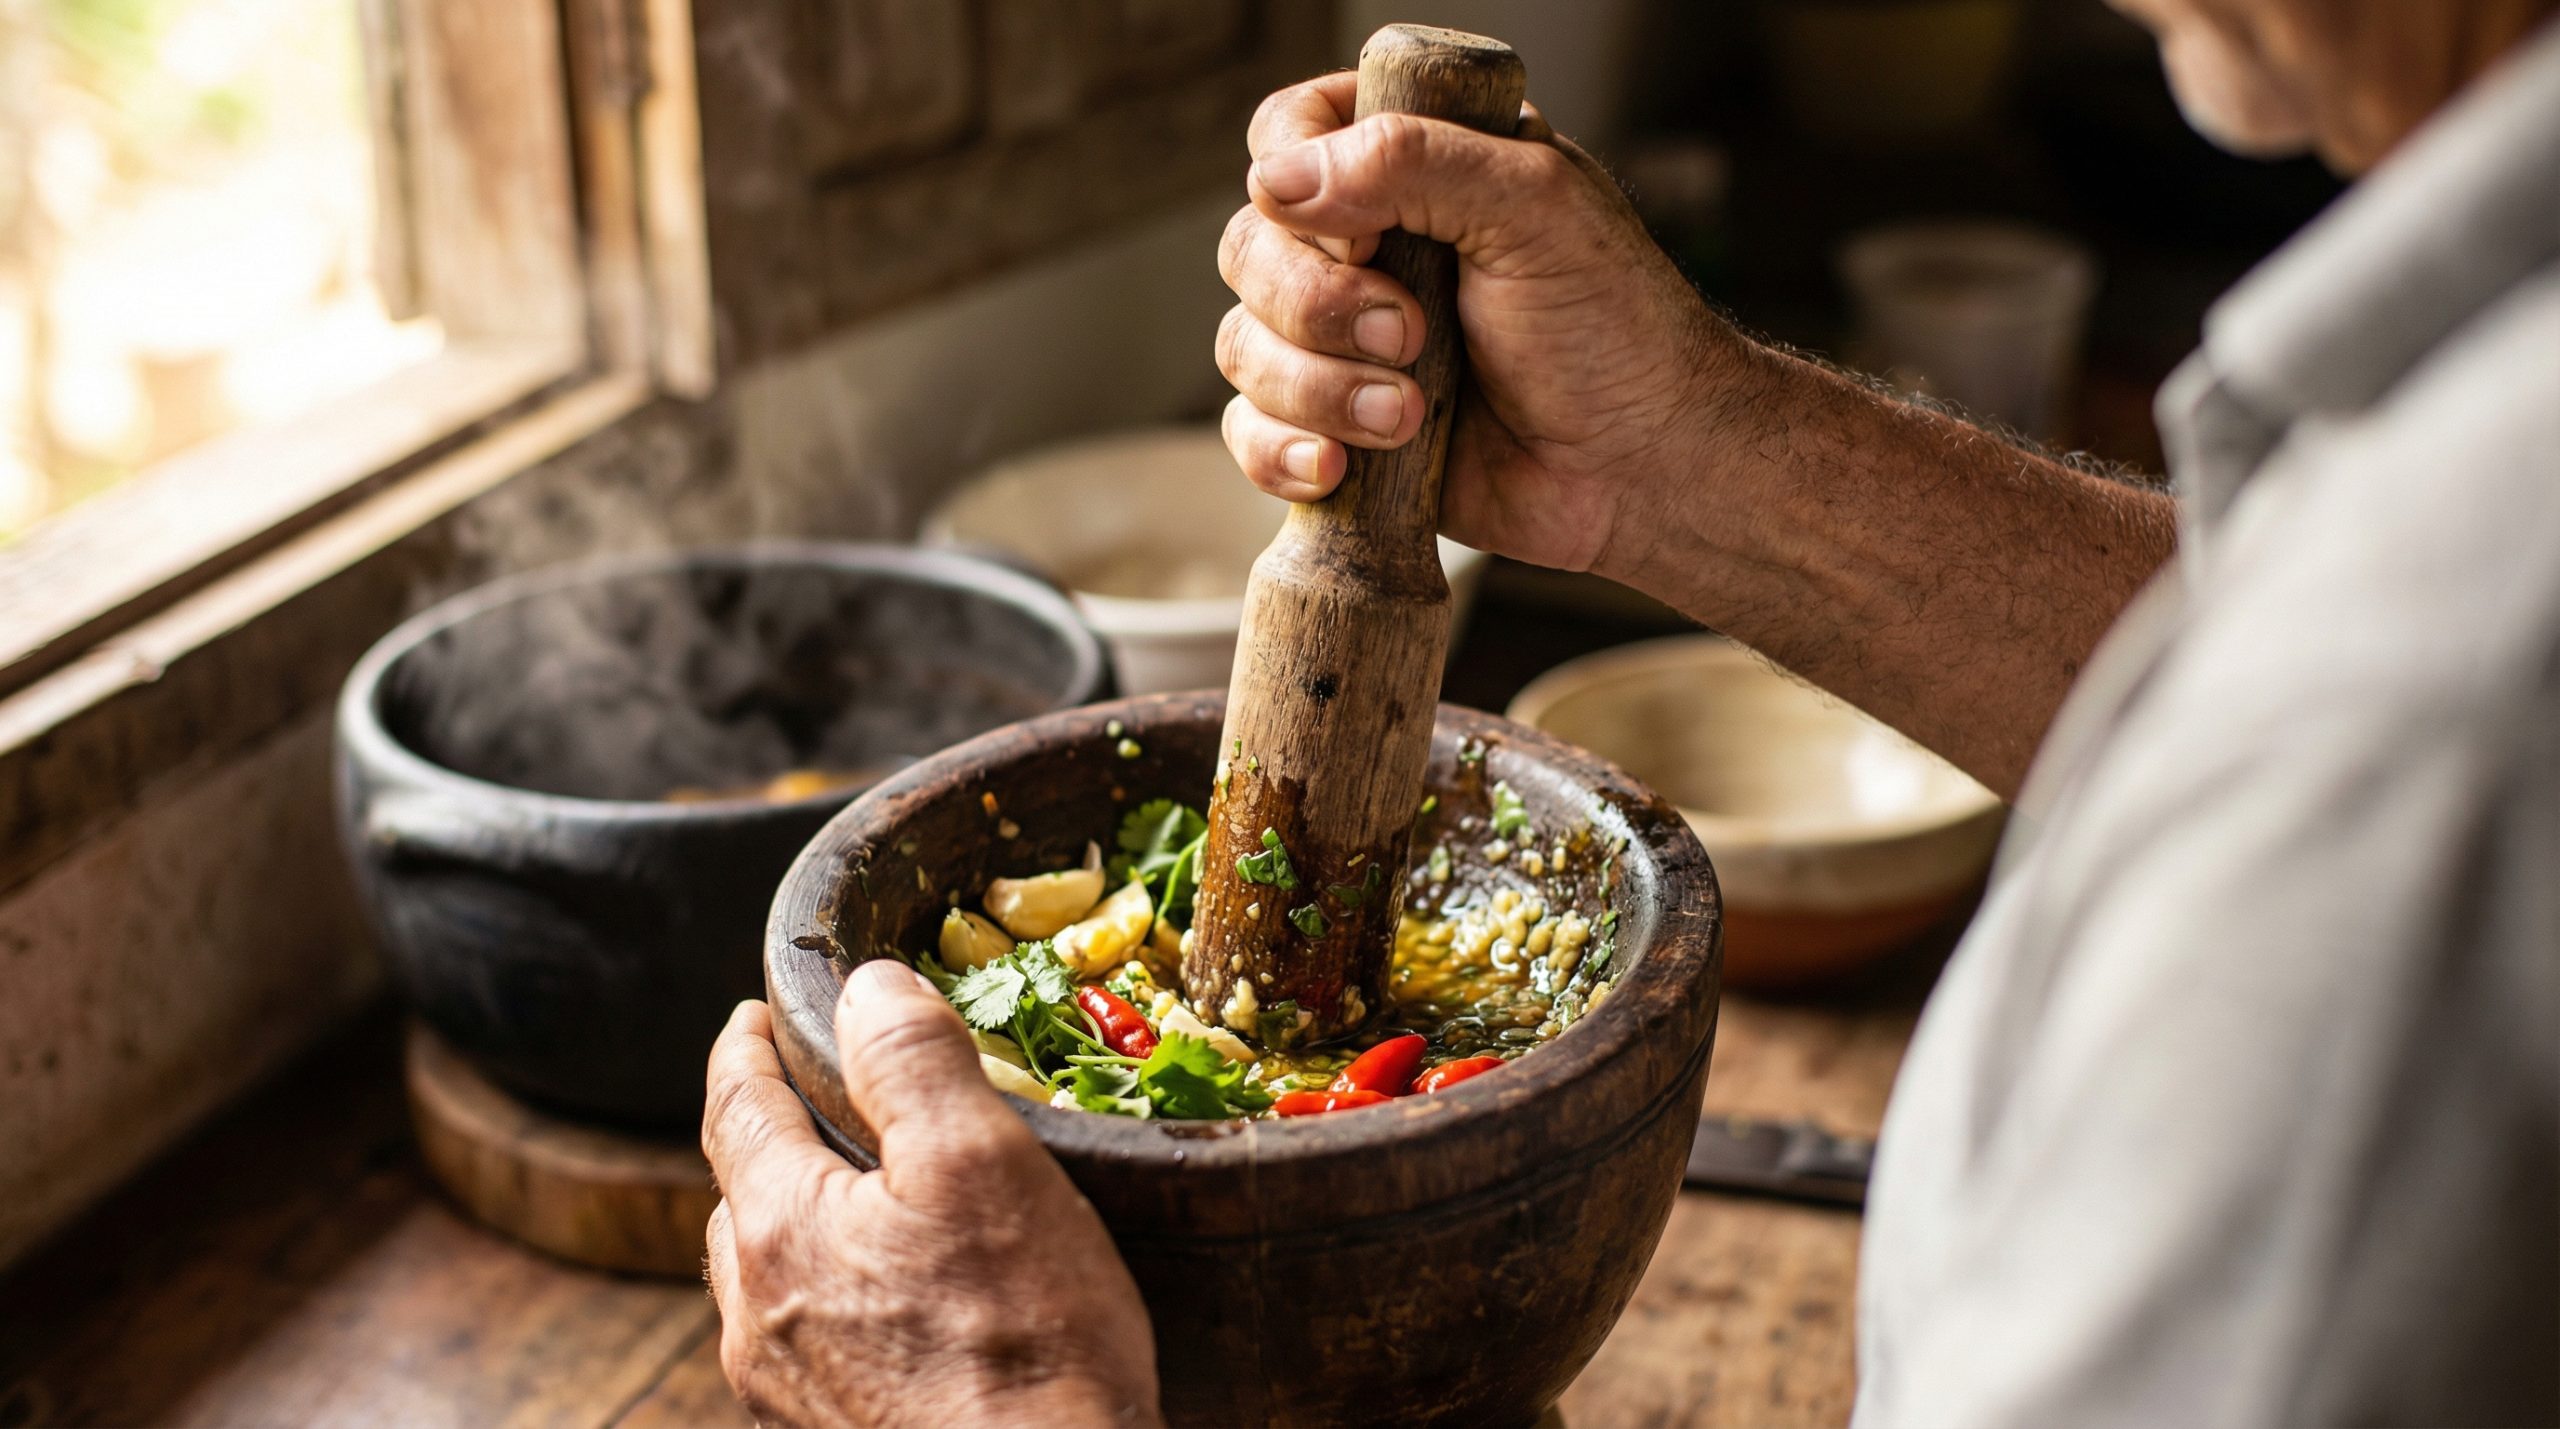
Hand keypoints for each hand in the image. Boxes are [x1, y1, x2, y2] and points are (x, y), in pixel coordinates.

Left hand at [701, 965, 1160, 1427]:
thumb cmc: (1023, 1342)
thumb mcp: (980, 1162)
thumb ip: (910, 1058)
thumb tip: (866, 986)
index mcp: (779, 1228)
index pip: (734, 1106)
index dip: (743, 1047)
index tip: (753, 1014)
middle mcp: (758, 1319)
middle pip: (741, 1198)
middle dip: (770, 1140)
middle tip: (814, 1101)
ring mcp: (787, 1395)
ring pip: (770, 1282)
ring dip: (799, 1229)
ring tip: (857, 1204)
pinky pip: (812, 1348)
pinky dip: (836, 1303)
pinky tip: (895, 1313)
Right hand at [1214, 72, 1729, 575]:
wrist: (1643, 468)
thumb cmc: (1615, 329)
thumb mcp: (1534, 208)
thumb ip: (1412, 162)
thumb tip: (1277, 180)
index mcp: (1417, 164)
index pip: (1291, 134)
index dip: (1300, 187)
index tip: (1368, 237)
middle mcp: (1369, 245)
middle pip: (1249, 246)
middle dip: (1315, 305)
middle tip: (1410, 335)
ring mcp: (1344, 342)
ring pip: (1242, 345)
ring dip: (1318, 388)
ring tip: (1409, 417)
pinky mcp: (1336, 428)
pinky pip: (1248, 432)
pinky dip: (1281, 451)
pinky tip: (1341, 469)